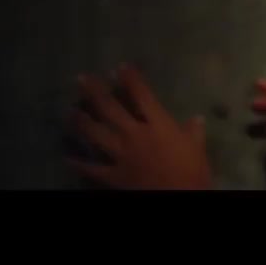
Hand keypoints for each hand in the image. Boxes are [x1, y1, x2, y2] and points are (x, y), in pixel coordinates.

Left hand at [68, 64, 213, 189]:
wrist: (178, 197)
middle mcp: (135, 134)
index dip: (130, 79)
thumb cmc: (192, 172)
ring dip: (81, 121)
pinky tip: (68, 157)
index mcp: (158, 124)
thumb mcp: (197, 149)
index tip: (120, 67)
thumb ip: (194, 132)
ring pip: (95, 133)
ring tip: (70, 111)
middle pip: (110, 108)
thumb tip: (197, 118)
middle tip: (81, 79)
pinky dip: (78, 163)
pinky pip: (91, 168)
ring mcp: (120, 154)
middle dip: (94, 92)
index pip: (142, 95)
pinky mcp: (112, 175)